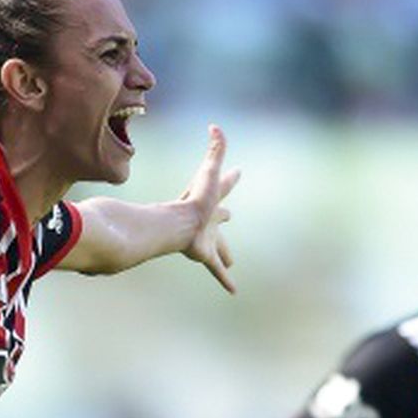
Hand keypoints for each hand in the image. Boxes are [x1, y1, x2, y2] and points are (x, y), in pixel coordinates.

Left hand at [178, 125, 240, 293]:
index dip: (231, 178)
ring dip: (225, 252)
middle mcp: (210, 219)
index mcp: (211, 201)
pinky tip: (233, 291)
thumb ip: (214, 150)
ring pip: (219, 247)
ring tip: (231, 262)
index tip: (238, 171)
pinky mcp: (206, 255)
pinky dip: (224, 280)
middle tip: (230, 216)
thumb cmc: (195, 199)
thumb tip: (215, 125)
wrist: (179, 225)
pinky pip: (216, 270)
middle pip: (219, 218)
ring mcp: (208, 238)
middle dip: (224, 216)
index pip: (224, 186)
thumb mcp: (210, 173)